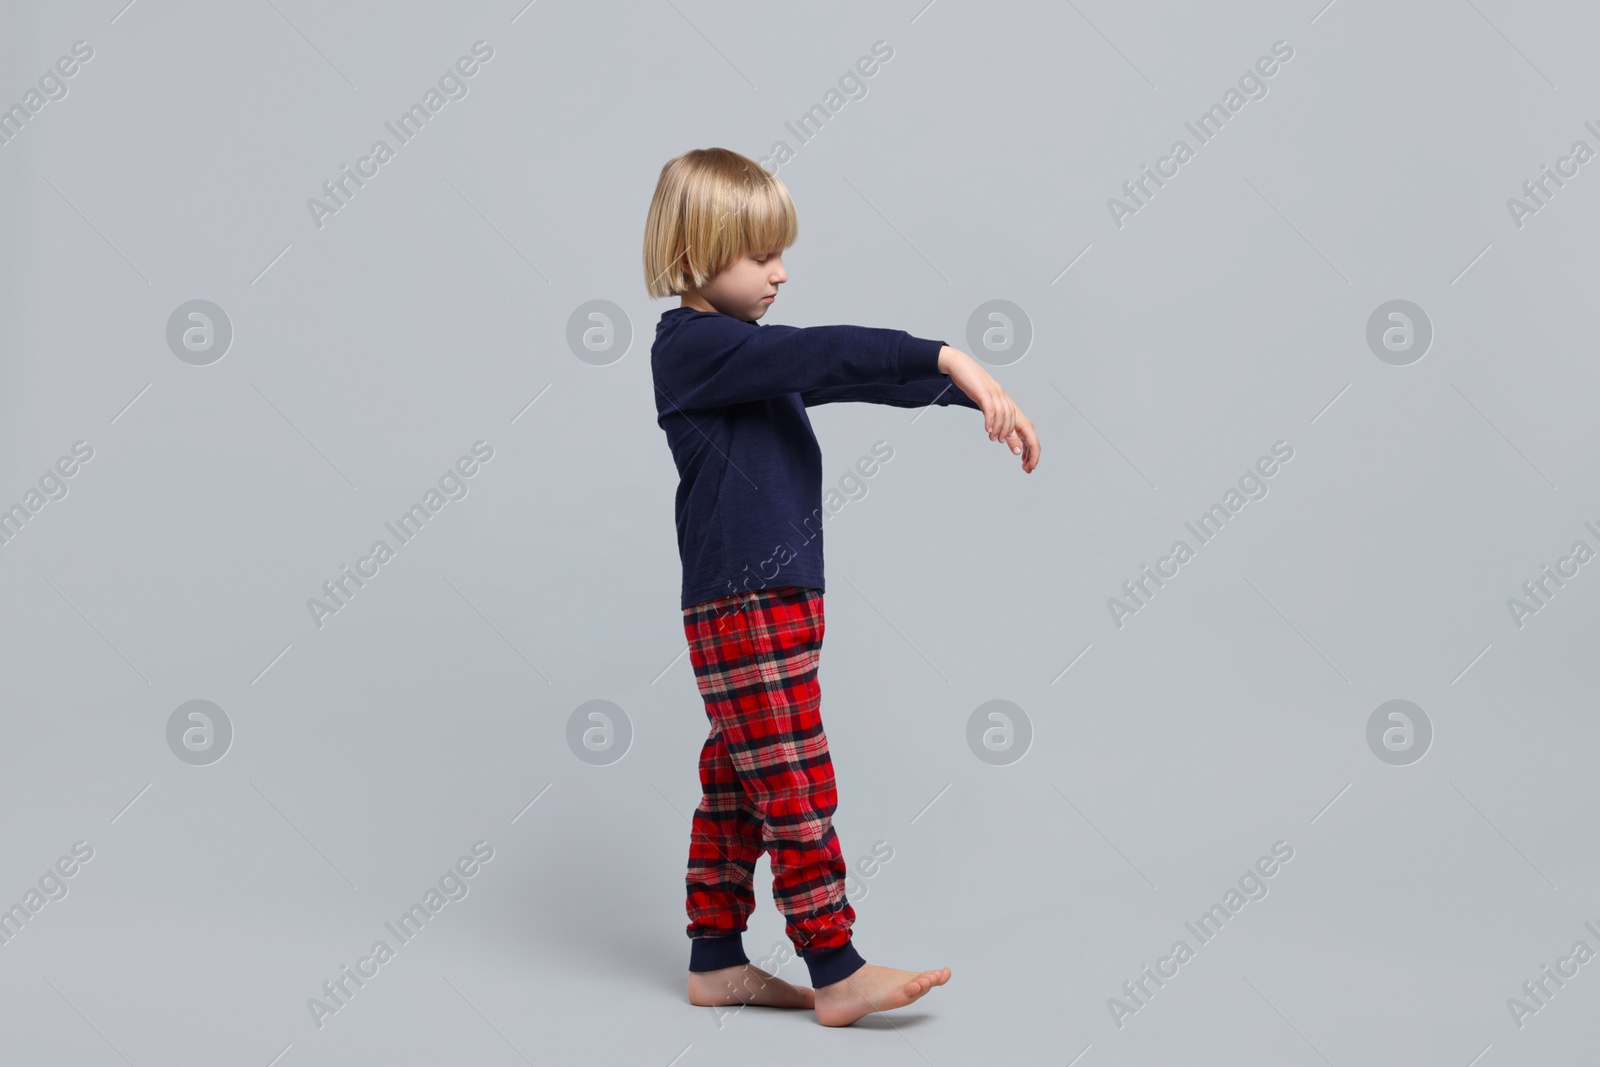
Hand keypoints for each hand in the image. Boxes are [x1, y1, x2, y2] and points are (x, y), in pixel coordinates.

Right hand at [938, 346, 1040, 472]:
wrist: (961, 366)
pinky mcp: (984, 391)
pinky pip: (991, 408)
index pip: (1027, 428)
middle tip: (1022, 461)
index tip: (1030, 464)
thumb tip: (1010, 444)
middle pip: (1022, 425)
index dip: (1032, 446)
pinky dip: (991, 420)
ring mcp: (996, 395)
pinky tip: (988, 429)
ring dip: (1002, 431)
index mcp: (1009, 406)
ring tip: (995, 439)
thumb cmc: (974, 389)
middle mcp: (1006, 400)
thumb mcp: (989, 409)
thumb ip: (1001, 426)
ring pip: (1006, 416)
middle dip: (1025, 445)